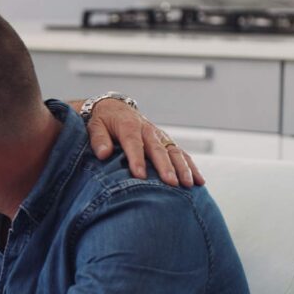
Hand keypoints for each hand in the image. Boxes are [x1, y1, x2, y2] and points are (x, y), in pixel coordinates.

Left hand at [86, 99, 205, 187]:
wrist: (115, 108)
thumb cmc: (103, 121)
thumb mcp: (94, 126)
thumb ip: (99, 139)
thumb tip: (103, 154)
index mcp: (129, 126)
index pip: (133, 143)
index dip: (137, 159)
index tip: (140, 175)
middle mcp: (148, 130)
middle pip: (158, 149)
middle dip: (165, 167)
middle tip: (171, 183)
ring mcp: (159, 136)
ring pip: (174, 152)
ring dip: (183, 168)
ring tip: (188, 185)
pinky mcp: (166, 141)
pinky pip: (181, 154)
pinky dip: (191, 167)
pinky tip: (199, 181)